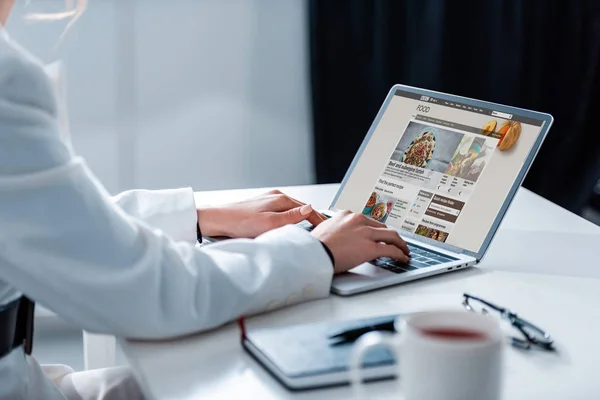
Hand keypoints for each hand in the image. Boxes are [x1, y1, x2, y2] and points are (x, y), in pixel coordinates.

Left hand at [197, 190, 326, 237]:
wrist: (217, 221)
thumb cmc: (240, 222)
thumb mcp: (270, 223)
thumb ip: (292, 217)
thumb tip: (310, 209)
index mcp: (281, 199)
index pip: (308, 209)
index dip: (319, 220)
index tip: (327, 229)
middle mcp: (275, 197)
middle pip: (301, 208)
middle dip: (312, 218)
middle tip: (322, 230)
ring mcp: (267, 201)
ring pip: (291, 210)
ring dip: (301, 218)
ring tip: (310, 228)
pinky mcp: (260, 207)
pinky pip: (281, 212)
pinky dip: (290, 218)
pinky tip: (289, 225)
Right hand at [311, 211, 409, 273]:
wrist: (312, 254)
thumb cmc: (314, 246)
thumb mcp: (324, 231)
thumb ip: (336, 231)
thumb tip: (338, 239)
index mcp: (347, 215)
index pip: (368, 221)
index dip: (376, 230)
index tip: (379, 235)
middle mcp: (358, 220)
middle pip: (382, 227)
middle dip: (391, 236)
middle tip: (396, 243)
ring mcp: (366, 233)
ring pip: (391, 236)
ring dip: (400, 244)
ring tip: (404, 251)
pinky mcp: (370, 248)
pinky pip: (390, 250)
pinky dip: (400, 254)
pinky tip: (403, 259)